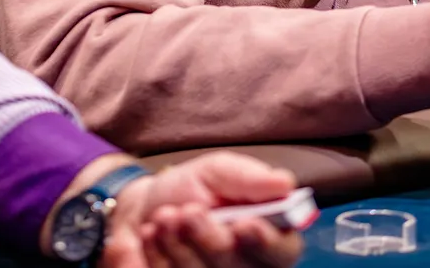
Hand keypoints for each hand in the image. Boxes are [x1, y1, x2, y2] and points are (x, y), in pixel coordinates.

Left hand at [104, 152, 304, 267]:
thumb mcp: (218, 171)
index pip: (283, 251)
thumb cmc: (192, 188)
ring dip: (179, 243)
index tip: (244, 223)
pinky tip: (152, 233)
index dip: (266, 241)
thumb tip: (285, 183)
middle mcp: (246, 264)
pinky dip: (159, 253)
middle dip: (210, 238)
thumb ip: (249, 178)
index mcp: (268, 235)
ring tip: (164, 215)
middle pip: (238, 266)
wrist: (145, 207)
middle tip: (188, 211)